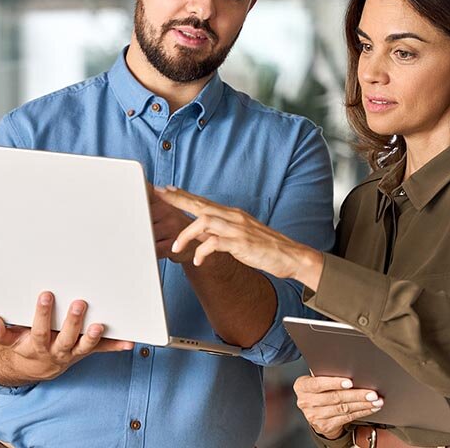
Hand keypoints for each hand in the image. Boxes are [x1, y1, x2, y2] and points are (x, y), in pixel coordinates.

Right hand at [0, 292, 133, 382]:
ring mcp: (73, 352)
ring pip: (85, 346)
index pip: (39, 330)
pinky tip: (130, 341)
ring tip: (100, 325)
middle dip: (72, 322)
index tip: (46, 295)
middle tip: (79, 303)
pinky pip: (102, 350)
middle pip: (65, 337)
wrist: (35, 367)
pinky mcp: (86, 352)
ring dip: (94, 337)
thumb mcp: (7, 341)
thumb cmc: (23, 345)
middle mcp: (57, 350)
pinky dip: (116, 346)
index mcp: (37, 345)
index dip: (42, 314)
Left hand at [154, 186, 322, 286]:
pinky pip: (216, 243)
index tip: (166, 189)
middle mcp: (233, 217)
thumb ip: (221, 232)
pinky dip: (203, 251)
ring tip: (176, 247)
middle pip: (200, 204)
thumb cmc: (265, 248)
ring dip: (186, 233)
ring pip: (205, 221)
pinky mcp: (242, 244)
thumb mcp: (240, 235)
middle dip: (177, 200)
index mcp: (232, 214)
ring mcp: (238, 229)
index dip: (183, 195)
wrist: (291, 256)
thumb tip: (201, 233)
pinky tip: (198, 261)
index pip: (203, 201)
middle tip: (159, 195)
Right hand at [293, 375, 383, 439]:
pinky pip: (347, 418)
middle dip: (356, 395)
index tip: (350, 382)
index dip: (334, 383)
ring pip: (343, 409)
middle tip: (371, 393)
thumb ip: (325, 373)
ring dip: (362, 404)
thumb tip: (345, 365)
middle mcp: (306, 402)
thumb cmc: (319, 389)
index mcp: (302, 386)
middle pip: (334, 397)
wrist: (315, 412)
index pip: (318, 384)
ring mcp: (315, 416)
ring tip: (375, 400)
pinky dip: (361, 412)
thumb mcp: (316, 379)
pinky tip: (370, 408)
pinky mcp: (325, 426)